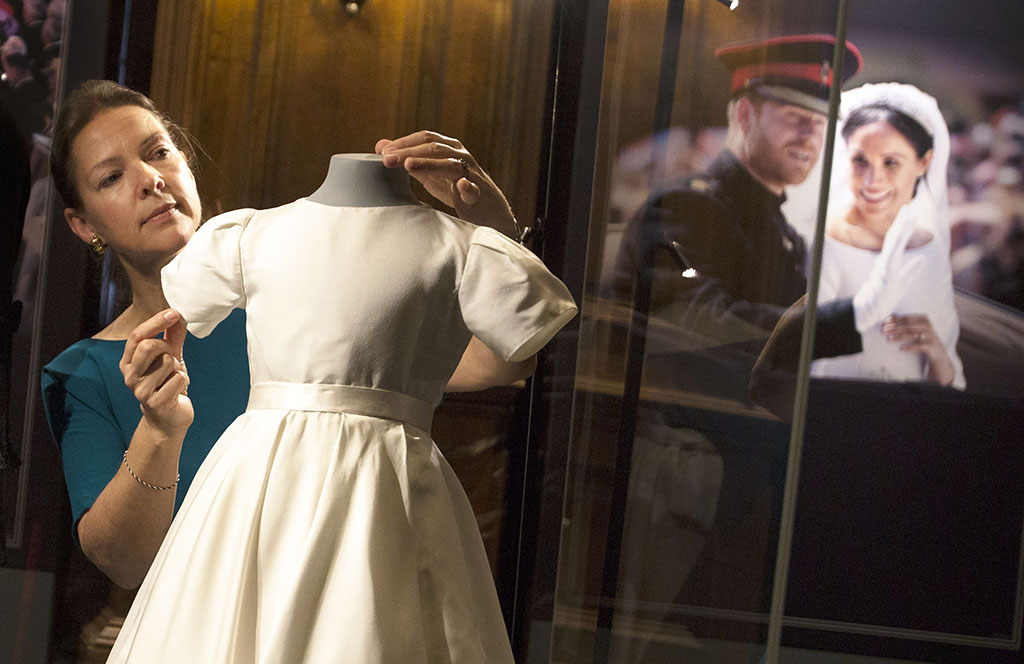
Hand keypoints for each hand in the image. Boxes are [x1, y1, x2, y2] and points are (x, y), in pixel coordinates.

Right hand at [120, 309, 192, 435]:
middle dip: (167, 347)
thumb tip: (178, 315)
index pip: (137, 335)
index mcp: (128, 362)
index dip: (156, 322)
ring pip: (167, 361)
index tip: (174, 313)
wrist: (168, 418)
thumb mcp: (169, 357)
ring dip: (177, 367)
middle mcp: (129, 376)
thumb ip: (172, 337)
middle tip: (172, 357)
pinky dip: (183, 380)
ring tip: (172, 379)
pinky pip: (178, 378)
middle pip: (150, 345)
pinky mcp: (155, 402)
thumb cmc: (167, 384)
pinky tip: (177, 391)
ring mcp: (140, 391)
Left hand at [375, 131, 517, 236]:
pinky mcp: (479, 193)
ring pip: (449, 164)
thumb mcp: (430, 172)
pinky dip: (466, 186)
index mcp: (449, 148)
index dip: (404, 142)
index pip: (425, 138)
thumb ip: (408, 159)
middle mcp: (460, 155)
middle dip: (409, 152)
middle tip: (387, 159)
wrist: (487, 208)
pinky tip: (460, 186)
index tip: (383, 151)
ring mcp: (471, 173)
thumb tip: (380, 146)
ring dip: (429, 164)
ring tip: (409, 166)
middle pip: (434, 148)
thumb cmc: (455, 188)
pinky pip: (473, 188)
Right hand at [852, 201, 924, 331]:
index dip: (903, 227)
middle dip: (901, 222)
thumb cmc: (880, 301)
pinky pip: (892, 253)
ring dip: (901, 228)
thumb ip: (911, 271)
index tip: (910, 214)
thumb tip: (922, 260)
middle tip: (908, 207)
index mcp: (888, 264)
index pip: (896, 242)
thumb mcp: (901, 284)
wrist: (867, 314)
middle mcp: (884, 262)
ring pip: (892, 243)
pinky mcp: (884, 273)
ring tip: (909, 215)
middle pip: (893, 238)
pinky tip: (904, 232)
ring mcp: (883, 266)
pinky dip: (899, 241)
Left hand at [882, 313, 954, 385]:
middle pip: (908, 325)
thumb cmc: (922, 339)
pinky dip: (909, 347)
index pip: (906, 318)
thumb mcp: (915, 330)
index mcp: (923, 319)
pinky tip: (900, 349)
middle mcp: (928, 325)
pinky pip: (919, 346)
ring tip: (888, 339)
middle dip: (894, 328)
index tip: (883, 324)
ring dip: (898, 337)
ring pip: (912, 335)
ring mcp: (931, 336)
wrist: (938, 353)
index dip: (894, 320)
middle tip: (882, 331)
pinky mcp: (932, 346)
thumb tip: (888, 318)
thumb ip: (904, 324)